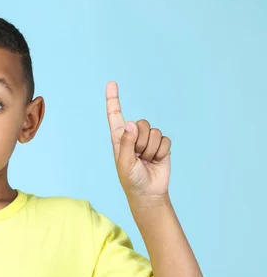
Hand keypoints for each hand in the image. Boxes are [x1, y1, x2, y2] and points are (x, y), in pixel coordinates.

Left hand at [105, 81, 171, 199]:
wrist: (148, 193)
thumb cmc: (131, 179)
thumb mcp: (124, 163)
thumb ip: (126, 143)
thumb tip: (131, 123)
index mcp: (119, 138)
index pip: (115, 116)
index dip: (113, 99)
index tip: (111, 83)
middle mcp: (133, 136)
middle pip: (141, 123)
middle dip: (141, 141)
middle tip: (138, 157)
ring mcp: (148, 140)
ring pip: (153, 132)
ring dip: (151, 149)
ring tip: (146, 161)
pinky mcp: (162, 145)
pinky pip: (165, 140)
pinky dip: (161, 152)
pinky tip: (156, 161)